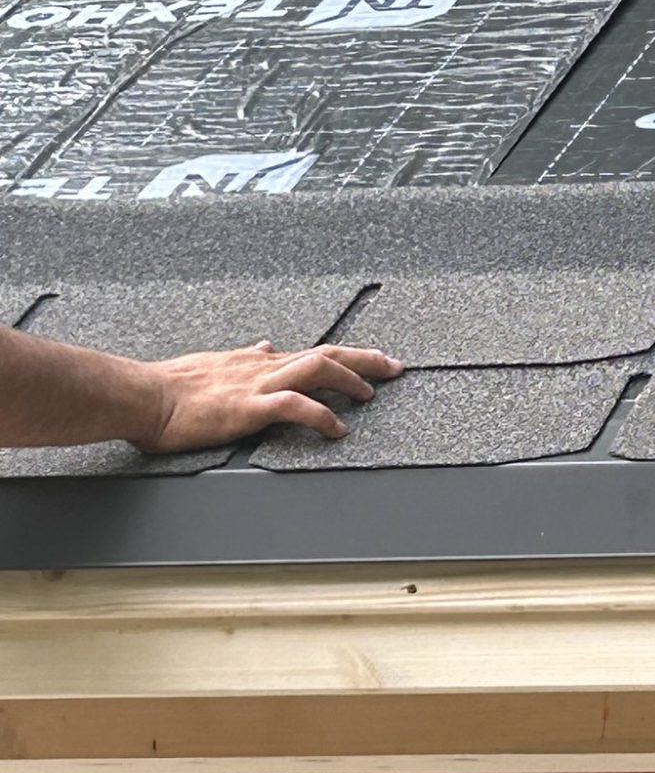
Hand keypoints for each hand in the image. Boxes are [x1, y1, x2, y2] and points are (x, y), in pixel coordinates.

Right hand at [131, 342, 404, 451]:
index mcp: (255, 360)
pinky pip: (294, 405)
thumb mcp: (213, 363)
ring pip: (316, 369)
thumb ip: (243, 357)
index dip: (346, 355)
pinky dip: (321, 415)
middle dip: (364, 359)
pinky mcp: (247, 406)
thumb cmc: (169, 387)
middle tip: (395, 367)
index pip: (310, 351)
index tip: (372, 359)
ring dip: (350, 379)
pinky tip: (338, 428)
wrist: (140, 396)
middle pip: (325, 353)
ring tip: (372, 393)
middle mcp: (262, 366)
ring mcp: (256, 385)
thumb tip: (265, 345)